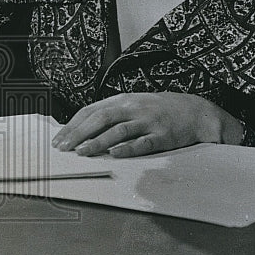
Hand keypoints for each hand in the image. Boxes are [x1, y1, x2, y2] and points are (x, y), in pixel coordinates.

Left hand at [52, 92, 243, 156]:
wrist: (195, 111)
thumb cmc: (157, 111)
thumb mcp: (132, 106)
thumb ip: (110, 115)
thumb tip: (82, 129)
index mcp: (122, 100)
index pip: (91, 110)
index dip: (73, 125)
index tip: (59, 139)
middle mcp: (133, 108)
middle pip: (100, 118)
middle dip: (79, 134)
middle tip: (64, 148)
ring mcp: (148, 121)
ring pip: (118, 130)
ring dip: (98, 142)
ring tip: (82, 152)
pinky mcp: (163, 136)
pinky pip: (143, 142)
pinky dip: (128, 148)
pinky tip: (115, 153)